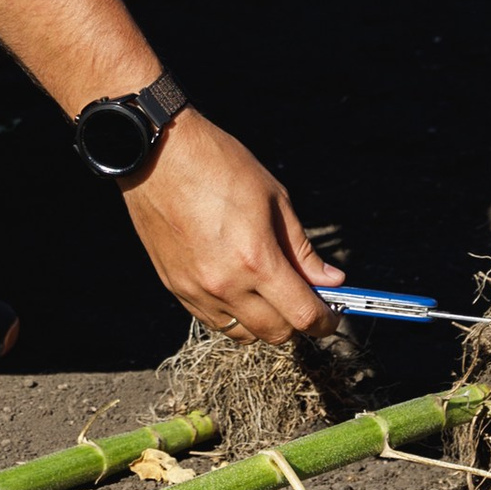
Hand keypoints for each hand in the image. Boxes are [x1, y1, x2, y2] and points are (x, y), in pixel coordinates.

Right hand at [122, 109, 342, 344]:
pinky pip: (212, 320)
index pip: (302, 315)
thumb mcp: (275, 200)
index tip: (331, 315)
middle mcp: (225, 284)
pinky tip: (238, 287)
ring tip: (267, 292)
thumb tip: (329, 279)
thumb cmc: (219, 166)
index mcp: (256, 260)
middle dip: (297, 323)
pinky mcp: (174, 287)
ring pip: (242, 333)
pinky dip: (233, 314)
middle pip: (274, 334)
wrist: (158, 155)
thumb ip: (302, 249)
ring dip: (263, 322)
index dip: (325, 320)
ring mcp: (196, 290)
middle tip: (303, 300)